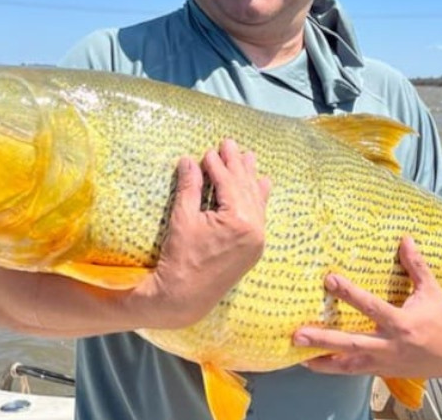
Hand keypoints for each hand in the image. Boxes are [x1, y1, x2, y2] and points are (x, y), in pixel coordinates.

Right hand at [139, 139, 270, 328]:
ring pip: (255, 200)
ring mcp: (257, 240)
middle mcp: (255, 229)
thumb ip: (190, 187)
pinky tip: (261, 184)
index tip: (209, 151)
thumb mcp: (183, 218)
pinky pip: (259, 216)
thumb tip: (189, 160)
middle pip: (245, 188)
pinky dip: (257, 198)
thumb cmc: (181, 258)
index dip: (218, 165)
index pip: (229, 183)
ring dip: (249, 178)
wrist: (184, 297)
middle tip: (229, 144)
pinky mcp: (254, 248)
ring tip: (248, 157)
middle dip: (237, 165)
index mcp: (239, 221)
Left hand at [293, 235, 441, 377]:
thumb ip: (416, 266)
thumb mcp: (432, 291)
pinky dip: (331, 368)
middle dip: (324, 339)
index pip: (371, 307)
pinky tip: (310, 363)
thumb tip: (405, 238)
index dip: (350, 293)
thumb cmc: (441, 321)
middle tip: (298, 333)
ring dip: (321, 359)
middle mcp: (389, 345)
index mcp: (402, 323)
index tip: (329, 279)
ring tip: (296, 353)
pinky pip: (351, 371)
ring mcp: (383, 361)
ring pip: (348, 364)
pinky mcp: (379, 370)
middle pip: (352, 343)